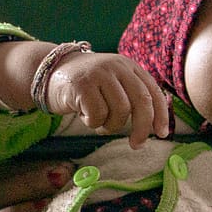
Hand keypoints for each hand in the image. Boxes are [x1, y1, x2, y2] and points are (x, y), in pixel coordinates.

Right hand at [47, 51, 168, 147]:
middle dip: (142, 128)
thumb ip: (132, 97)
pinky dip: (92, 122)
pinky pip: (97, 115)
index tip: (162, 134)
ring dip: (110, 125)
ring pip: (120, 112)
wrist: (49, 71)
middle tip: (137, 145)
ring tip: (97, 120)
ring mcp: (100, 73)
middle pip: (141, 102)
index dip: (161, 115)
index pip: (153, 92)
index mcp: (129, 66)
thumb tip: (155, 125)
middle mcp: (117, 66)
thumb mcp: (113, 84)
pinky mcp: (83, 85)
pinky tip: (82, 113)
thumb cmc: (86, 86)